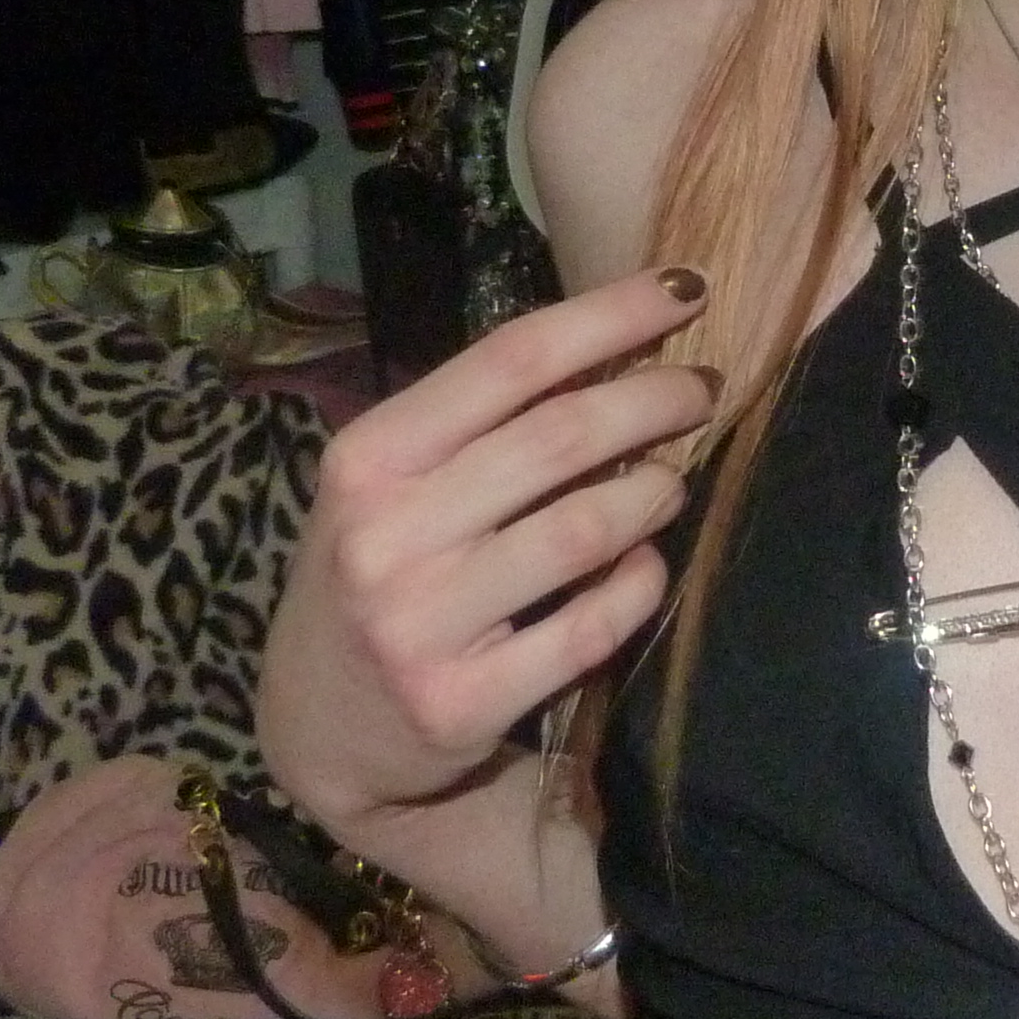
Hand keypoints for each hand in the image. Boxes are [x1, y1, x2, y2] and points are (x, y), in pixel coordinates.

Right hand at [262, 268, 716, 831]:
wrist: (316, 728)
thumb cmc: (377, 575)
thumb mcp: (390, 487)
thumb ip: (477, 427)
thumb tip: (614, 347)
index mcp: (368, 459)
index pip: (510, 360)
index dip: (610, 317)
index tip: (685, 290)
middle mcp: (384, 534)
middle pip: (560, 437)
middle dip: (655, 399)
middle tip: (703, 389)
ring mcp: (420, 624)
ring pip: (583, 531)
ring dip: (655, 493)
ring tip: (675, 480)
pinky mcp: (460, 704)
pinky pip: (588, 629)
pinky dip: (638, 586)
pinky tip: (648, 564)